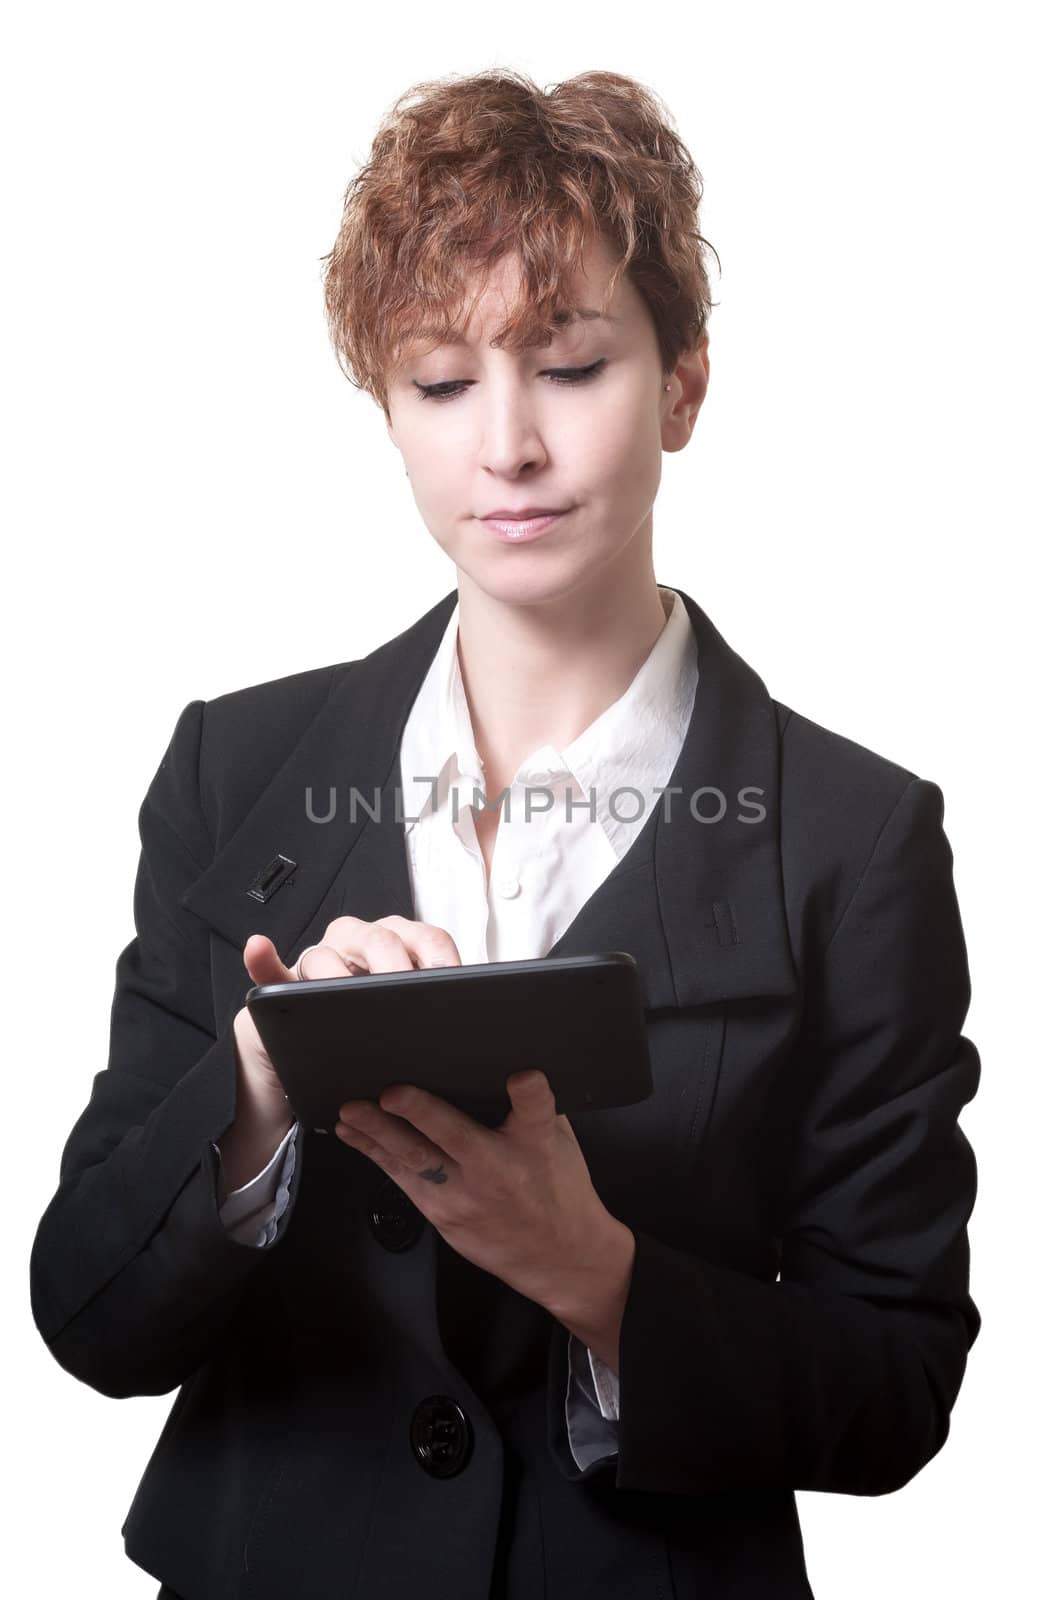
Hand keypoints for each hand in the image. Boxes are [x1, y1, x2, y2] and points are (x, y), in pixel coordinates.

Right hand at [235, 915, 462, 1118]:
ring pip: (327, 955)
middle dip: (396, 969)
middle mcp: (359, 941)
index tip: (458, 990)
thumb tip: (488, 1013)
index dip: (444, 962)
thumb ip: (442, 1010)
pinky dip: (262, 958)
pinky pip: (268, 968)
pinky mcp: (283, 986)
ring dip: (336, 973)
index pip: (427, 940)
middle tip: (408, 1001)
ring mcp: (320, 959)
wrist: (326, 1060)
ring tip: (347, 995)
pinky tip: (259, 948)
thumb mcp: (417, 1022)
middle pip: (381, 941)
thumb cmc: (379, 1032)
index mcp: (400, 942)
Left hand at [335, 1070, 622, 1313]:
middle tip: (391, 1092)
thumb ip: (532, 1108)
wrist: (558, 1257)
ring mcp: (465, 1196)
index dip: (531, 1092)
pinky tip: (353, 1133)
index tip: (522, 1077)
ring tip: (352, 1111)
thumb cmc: (558, 1187)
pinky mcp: (442, 1214)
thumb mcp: (560, 1141)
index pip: (536, 1111)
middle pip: (457, 1138)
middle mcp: (499, 1170)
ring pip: (416, 1161)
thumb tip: (502, 1062)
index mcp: (538, 1144)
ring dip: (379, 1133)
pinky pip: (403, 1179)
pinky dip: (374, 1153)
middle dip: (421, 1113)